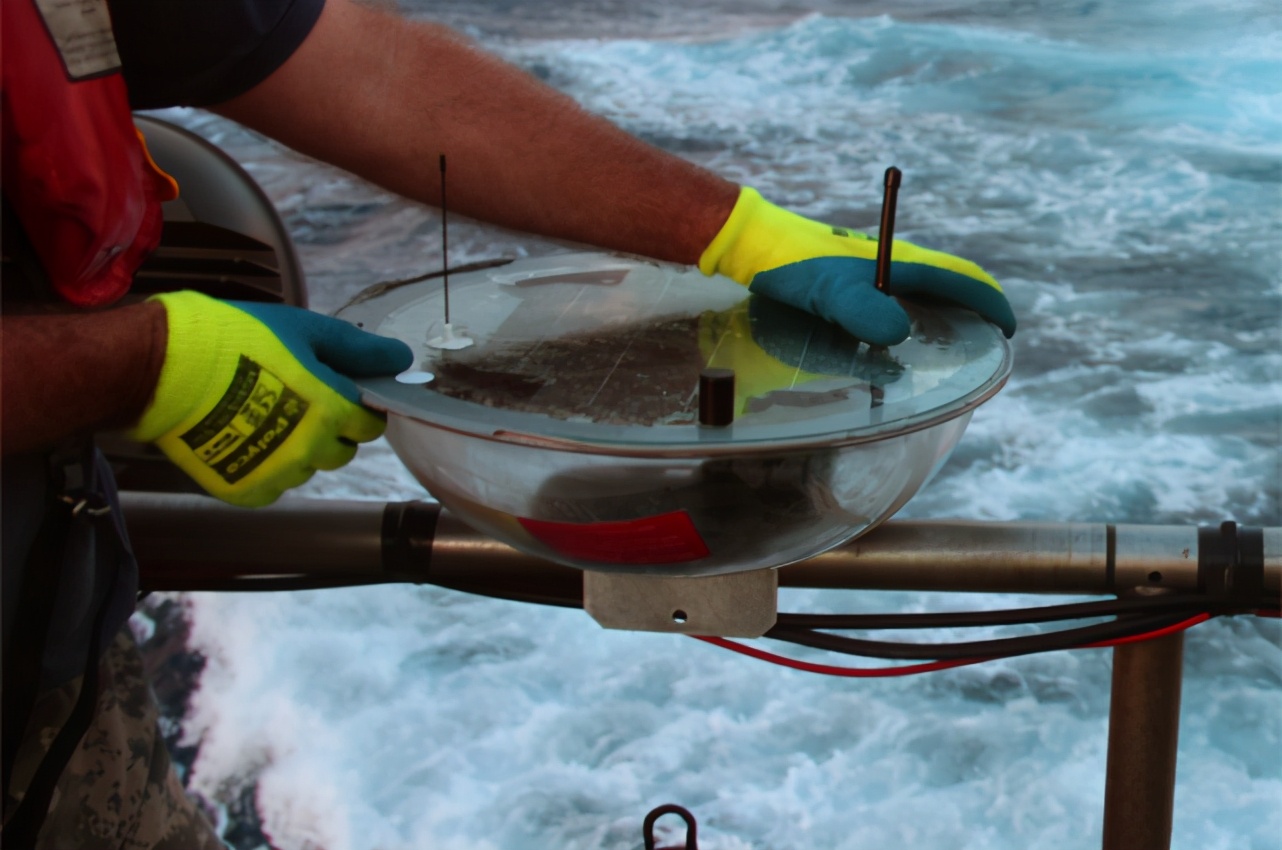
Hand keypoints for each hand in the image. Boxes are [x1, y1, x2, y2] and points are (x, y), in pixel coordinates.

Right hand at [124, 291, 412, 505]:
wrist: (165, 367)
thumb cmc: (235, 340)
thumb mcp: (303, 330)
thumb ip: (357, 349)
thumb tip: (399, 358)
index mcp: (333, 411)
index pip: (370, 424)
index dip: (358, 408)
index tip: (336, 393)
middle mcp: (311, 450)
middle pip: (341, 450)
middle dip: (330, 430)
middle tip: (294, 400)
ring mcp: (278, 474)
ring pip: (306, 468)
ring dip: (296, 448)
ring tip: (261, 413)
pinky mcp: (246, 489)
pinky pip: (272, 485)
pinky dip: (263, 466)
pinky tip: (243, 435)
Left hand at [698, 187, 1016, 345]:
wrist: (756, 244)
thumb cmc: (792, 266)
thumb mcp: (827, 292)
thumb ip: (862, 311)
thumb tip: (900, 334)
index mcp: (900, 261)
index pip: (960, 278)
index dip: (989, 301)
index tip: (1007, 329)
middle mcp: (894, 262)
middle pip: (948, 283)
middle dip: (974, 309)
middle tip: (986, 344)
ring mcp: (875, 270)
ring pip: (924, 289)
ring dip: (947, 312)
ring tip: (952, 345)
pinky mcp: (853, 279)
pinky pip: (898, 296)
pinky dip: (915, 313)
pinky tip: (899, 337)